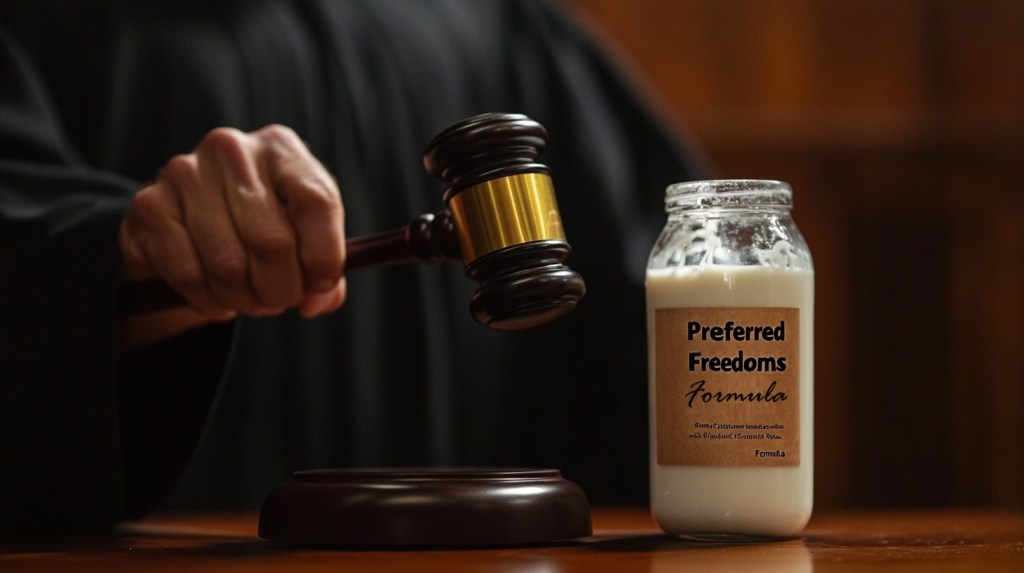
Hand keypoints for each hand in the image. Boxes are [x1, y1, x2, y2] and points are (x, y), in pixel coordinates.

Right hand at [119, 125, 346, 321]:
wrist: (188, 221)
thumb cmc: (261, 226)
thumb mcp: (302, 235)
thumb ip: (324, 269)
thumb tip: (319, 300)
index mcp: (281, 148)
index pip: (317, 201)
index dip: (325, 257)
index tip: (320, 286)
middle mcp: (233, 150)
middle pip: (273, 243)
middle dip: (281, 290)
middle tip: (278, 301)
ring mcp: (186, 174)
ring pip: (229, 266)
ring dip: (244, 300)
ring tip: (248, 299)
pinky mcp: (150, 206)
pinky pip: (189, 275)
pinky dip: (208, 300)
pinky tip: (215, 295)